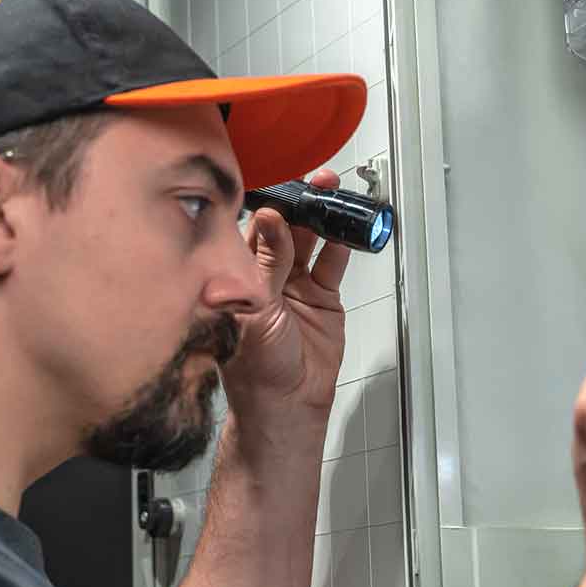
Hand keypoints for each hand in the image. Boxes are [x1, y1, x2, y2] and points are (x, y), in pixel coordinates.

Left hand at [223, 169, 351, 418]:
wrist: (286, 403)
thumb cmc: (253, 366)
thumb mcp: (255, 309)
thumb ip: (266, 263)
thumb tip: (268, 220)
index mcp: (238, 274)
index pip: (252, 229)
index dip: (268, 205)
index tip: (282, 184)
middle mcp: (265, 275)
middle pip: (285, 228)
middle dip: (299, 204)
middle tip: (315, 183)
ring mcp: (294, 285)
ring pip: (310, 240)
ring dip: (321, 218)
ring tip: (332, 194)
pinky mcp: (321, 298)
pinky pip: (332, 263)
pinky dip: (341, 244)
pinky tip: (347, 227)